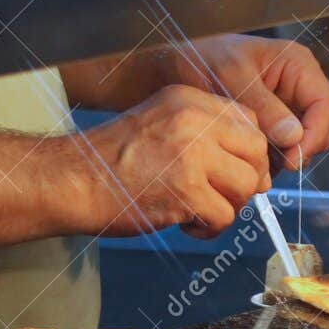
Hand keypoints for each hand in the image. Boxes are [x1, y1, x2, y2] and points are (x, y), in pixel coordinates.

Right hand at [66, 85, 269, 238]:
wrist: (72, 181)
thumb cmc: (110, 161)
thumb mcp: (160, 123)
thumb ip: (203, 133)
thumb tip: (249, 163)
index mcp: (189, 99)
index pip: (249, 120)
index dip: (249, 152)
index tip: (233, 171)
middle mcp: (194, 120)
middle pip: (256, 152)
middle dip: (247, 181)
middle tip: (222, 196)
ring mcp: (191, 154)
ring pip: (246, 187)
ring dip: (228, 208)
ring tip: (198, 211)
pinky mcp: (186, 190)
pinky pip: (224, 217)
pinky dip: (208, 229)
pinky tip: (184, 223)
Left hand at [156, 35, 328, 170]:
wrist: (172, 70)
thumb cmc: (200, 60)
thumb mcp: (231, 78)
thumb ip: (263, 107)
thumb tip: (294, 136)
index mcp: (297, 65)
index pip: (326, 106)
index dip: (315, 135)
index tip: (292, 158)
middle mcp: (297, 87)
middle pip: (320, 129)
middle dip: (299, 150)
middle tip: (270, 164)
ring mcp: (285, 108)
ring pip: (302, 144)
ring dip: (282, 157)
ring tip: (252, 159)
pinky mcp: (271, 126)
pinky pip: (282, 151)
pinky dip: (269, 160)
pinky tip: (245, 157)